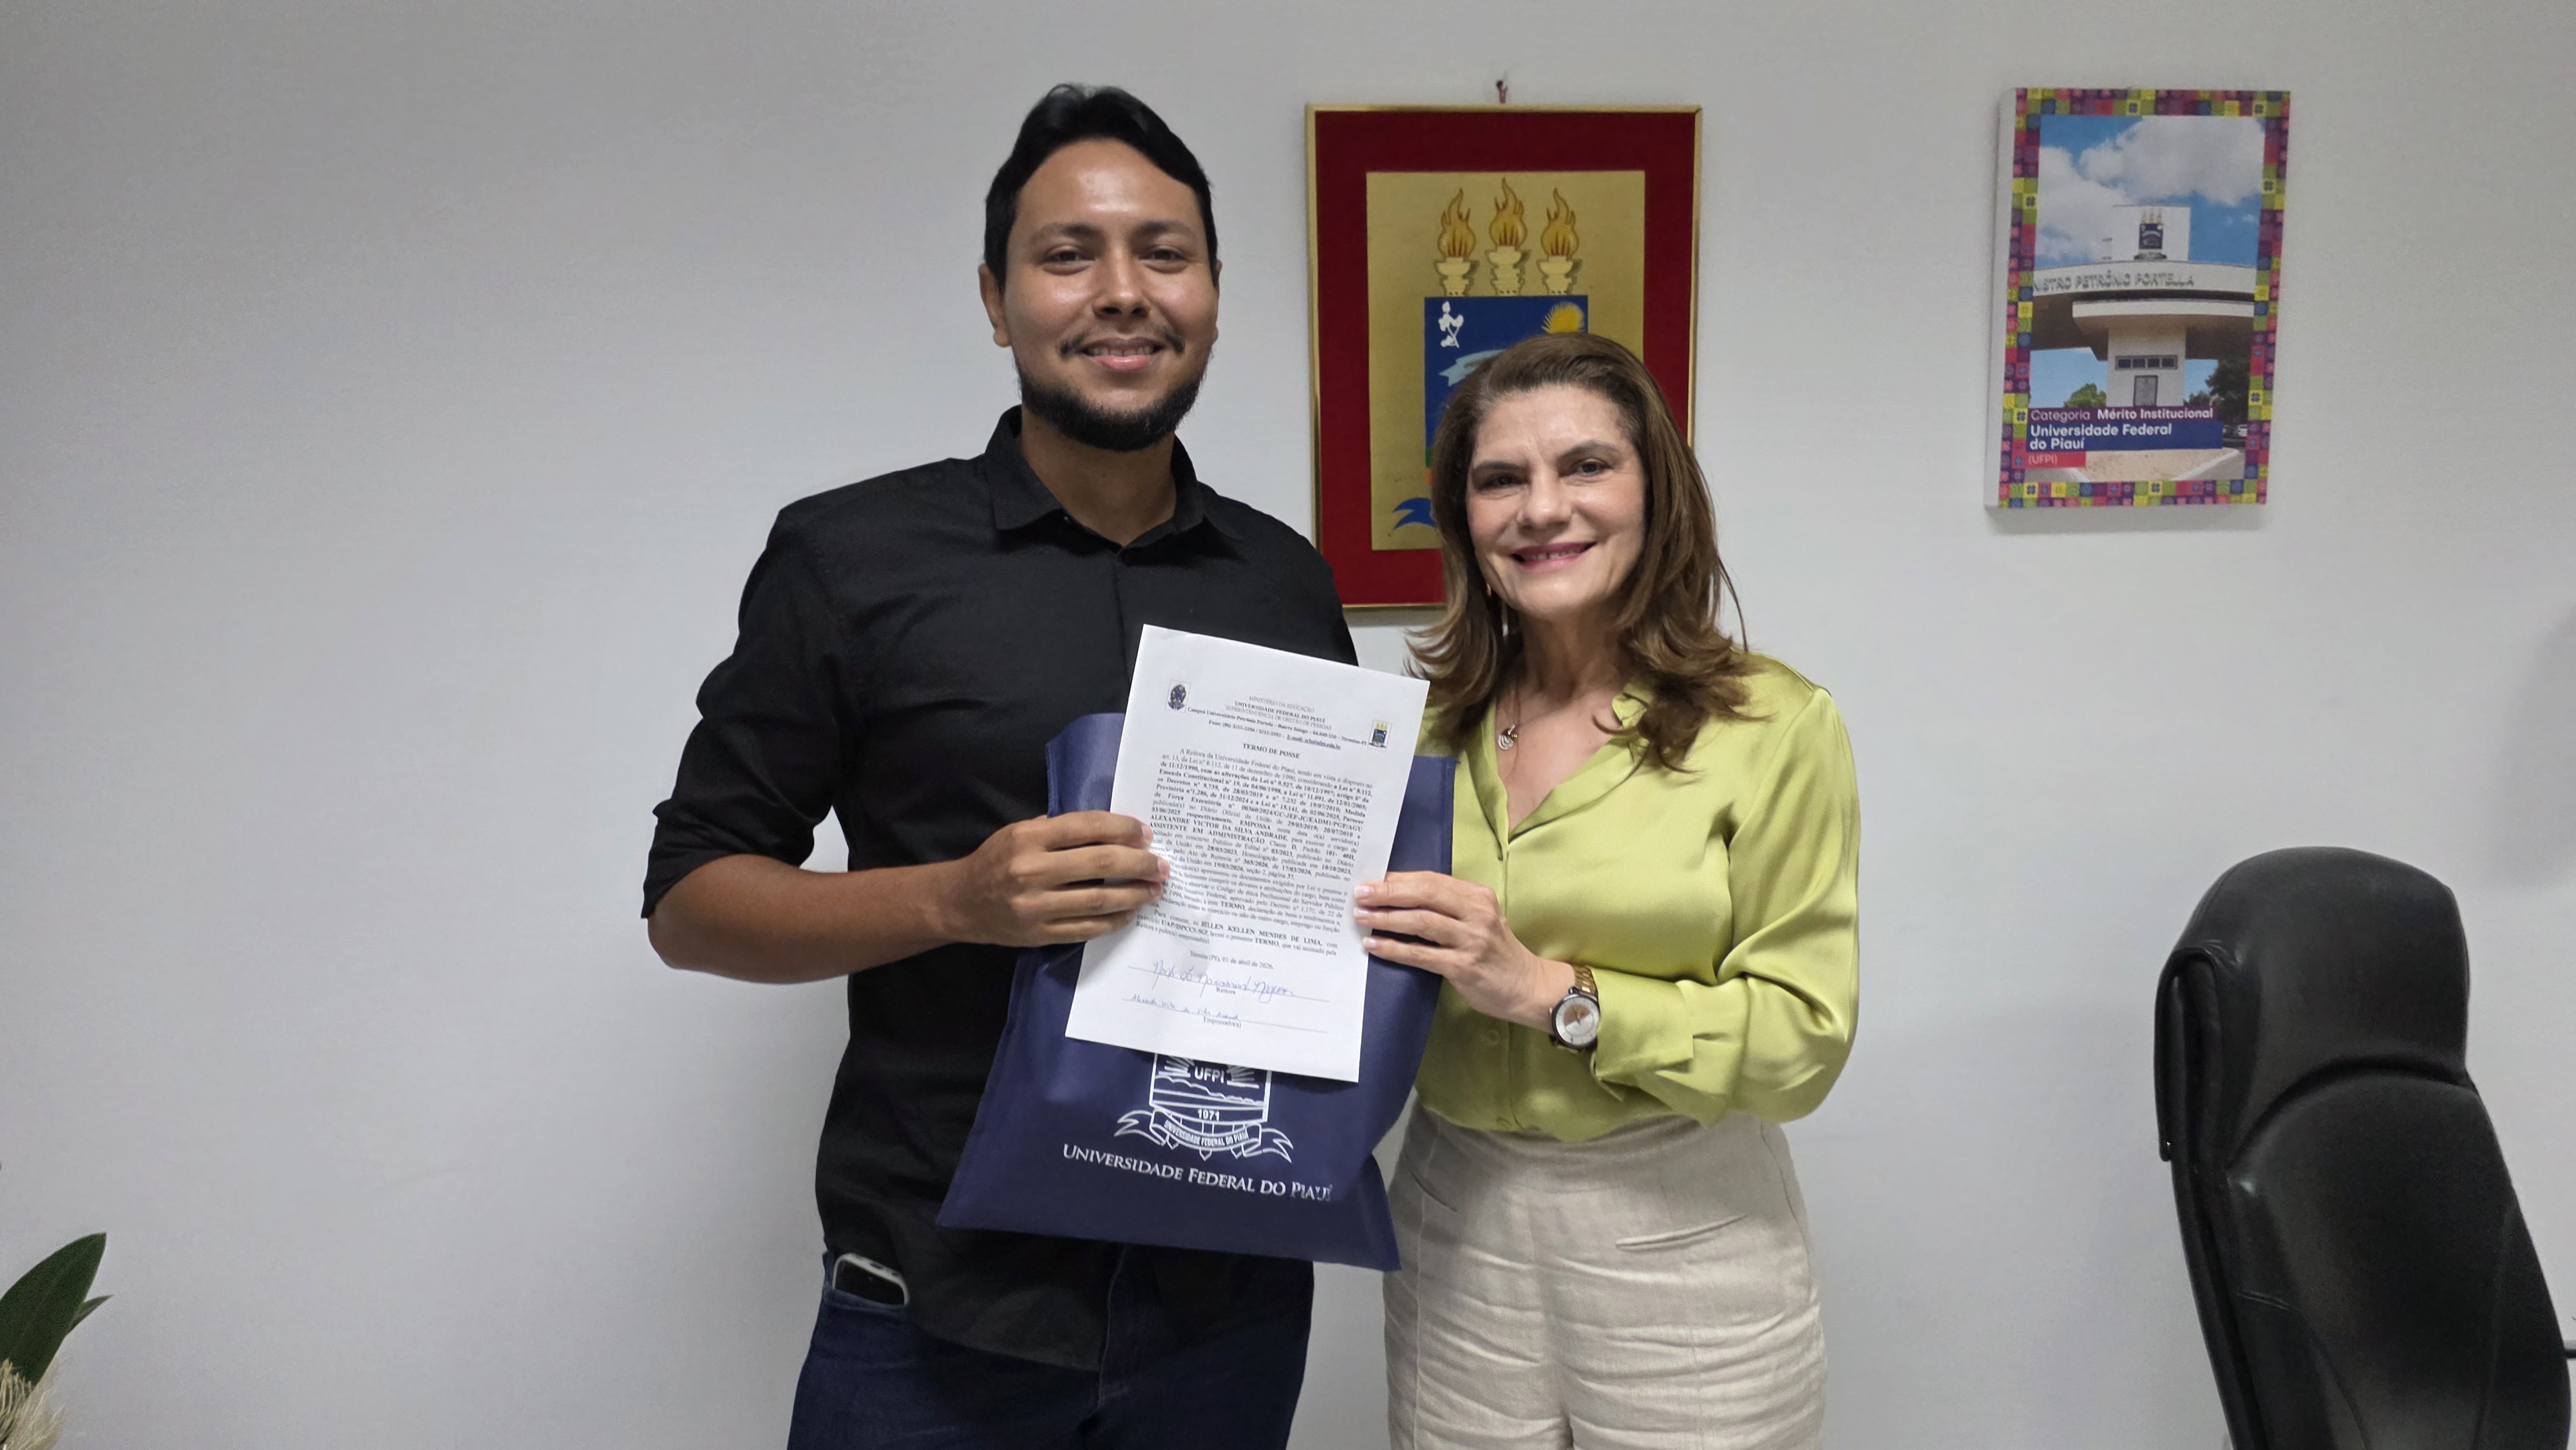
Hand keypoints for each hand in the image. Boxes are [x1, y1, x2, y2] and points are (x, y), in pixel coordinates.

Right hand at [938, 811, 1167, 946]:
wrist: (961, 903)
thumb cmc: (995, 861)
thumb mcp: (1018, 832)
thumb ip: (1059, 830)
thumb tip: (1113, 831)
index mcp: (1028, 838)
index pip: (1087, 828)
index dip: (1122, 829)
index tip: (1146, 833)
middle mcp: (1031, 871)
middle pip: (1100, 864)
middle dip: (1139, 863)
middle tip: (1161, 864)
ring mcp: (1036, 906)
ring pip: (1098, 900)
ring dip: (1134, 894)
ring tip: (1154, 889)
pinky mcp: (1040, 933)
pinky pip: (1086, 928)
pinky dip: (1114, 921)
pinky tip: (1130, 913)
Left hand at [1355, 872, 1573, 1030]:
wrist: (1526, 986)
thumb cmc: (1495, 951)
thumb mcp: (1479, 919)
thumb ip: (1448, 906)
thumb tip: (1399, 896)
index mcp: (1477, 896)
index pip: (1432, 880)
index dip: (1399, 879)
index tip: (1371, 880)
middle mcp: (1476, 913)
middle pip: (1425, 895)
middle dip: (1388, 893)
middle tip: (1360, 894)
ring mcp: (1471, 940)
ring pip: (1421, 922)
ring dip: (1387, 919)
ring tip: (1361, 917)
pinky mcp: (1464, 967)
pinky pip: (1421, 955)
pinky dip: (1395, 949)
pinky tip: (1375, 946)